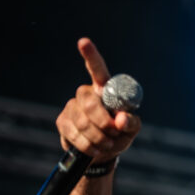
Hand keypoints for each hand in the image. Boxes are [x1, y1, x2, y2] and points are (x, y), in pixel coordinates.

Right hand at [55, 38, 140, 162]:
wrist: (102, 153)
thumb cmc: (119, 134)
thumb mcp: (132, 129)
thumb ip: (131, 122)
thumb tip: (120, 120)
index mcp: (105, 90)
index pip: (97, 69)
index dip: (91, 55)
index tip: (83, 42)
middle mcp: (86, 94)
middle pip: (90, 102)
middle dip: (104, 122)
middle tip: (114, 133)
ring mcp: (72, 106)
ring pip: (83, 121)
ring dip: (99, 137)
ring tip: (108, 143)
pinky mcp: (63, 121)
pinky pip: (74, 133)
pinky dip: (89, 145)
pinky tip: (95, 148)